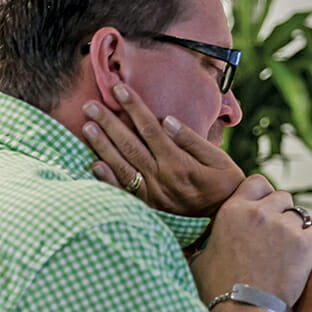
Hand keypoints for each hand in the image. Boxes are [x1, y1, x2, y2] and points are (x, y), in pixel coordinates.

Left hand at [83, 83, 244, 216]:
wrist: (224, 221)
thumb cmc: (225, 186)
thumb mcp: (219, 161)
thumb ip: (193, 141)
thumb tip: (168, 120)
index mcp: (178, 163)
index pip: (150, 129)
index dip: (133, 107)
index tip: (119, 89)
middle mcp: (161, 178)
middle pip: (130, 145)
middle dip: (108, 122)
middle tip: (89, 105)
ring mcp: (152, 194)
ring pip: (122, 166)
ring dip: (102, 146)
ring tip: (87, 126)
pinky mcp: (148, 207)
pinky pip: (123, 192)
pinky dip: (106, 180)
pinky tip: (93, 165)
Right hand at [191, 175, 311, 307]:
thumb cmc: (216, 291)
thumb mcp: (198, 259)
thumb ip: (203, 243)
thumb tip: (194, 243)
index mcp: (232, 210)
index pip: (256, 182)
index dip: (263, 195)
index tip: (263, 210)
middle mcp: (259, 213)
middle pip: (283, 196)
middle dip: (282, 212)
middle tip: (277, 235)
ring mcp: (283, 227)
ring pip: (302, 214)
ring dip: (298, 228)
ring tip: (290, 249)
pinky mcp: (304, 245)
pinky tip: (305, 258)